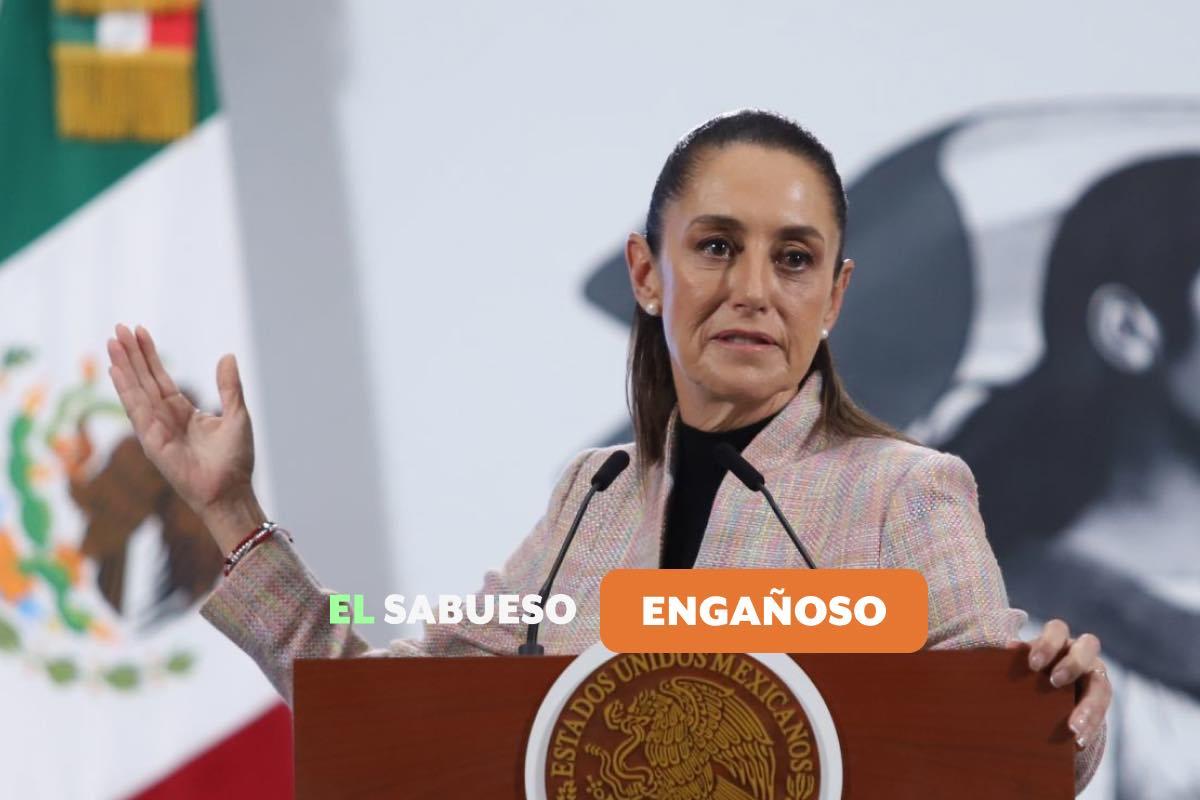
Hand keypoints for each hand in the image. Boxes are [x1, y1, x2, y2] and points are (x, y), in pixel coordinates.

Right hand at [106, 324, 262, 550]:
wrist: (232, 491)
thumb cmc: (235, 460)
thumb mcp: (237, 415)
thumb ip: (229, 386)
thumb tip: (227, 356)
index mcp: (183, 412)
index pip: (160, 378)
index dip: (149, 356)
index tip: (139, 331)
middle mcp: (166, 419)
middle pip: (144, 380)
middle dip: (131, 354)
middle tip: (119, 327)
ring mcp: (157, 430)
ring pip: (136, 391)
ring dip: (124, 366)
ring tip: (113, 341)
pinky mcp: (153, 442)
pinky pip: (137, 411)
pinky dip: (126, 390)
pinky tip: (116, 371)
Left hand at [1011, 619, 1110, 749]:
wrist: (1043, 699)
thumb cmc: (1027, 675)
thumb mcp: (1023, 666)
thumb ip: (1016, 659)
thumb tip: (1007, 649)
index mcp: (1058, 639)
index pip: (1057, 630)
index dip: (1047, 644)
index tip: (1032, 665)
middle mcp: (1081, 654)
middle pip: (1089, 646)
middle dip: (1072, 663)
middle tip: (1054, 681)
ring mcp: (1094, 677)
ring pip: (1102, 686)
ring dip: (1089, 707)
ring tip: (1073, 729)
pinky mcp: (1099, 702)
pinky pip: (1101, 713)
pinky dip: (1089, 728)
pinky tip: (1078, 743)